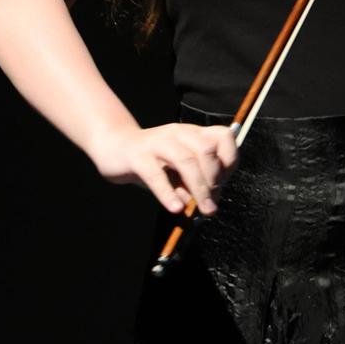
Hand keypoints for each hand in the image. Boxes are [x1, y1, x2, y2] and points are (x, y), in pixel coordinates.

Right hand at [87, 122, 238, 215]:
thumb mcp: (178, 173)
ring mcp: (158, 142)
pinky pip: (156, 175)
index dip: (229, 160)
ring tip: (202, 210)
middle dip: (214, 180)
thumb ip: (193, 184)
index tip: (223, 184)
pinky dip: (168, 193)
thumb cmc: (152, 163)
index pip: (223, 137)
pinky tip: (175, 208)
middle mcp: (178, 133)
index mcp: (192, 133)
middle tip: (211, 205)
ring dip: (199, 188)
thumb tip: (208, 206)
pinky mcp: (138, 156)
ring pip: (186, 160)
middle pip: (206, 150)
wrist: (114, 147)